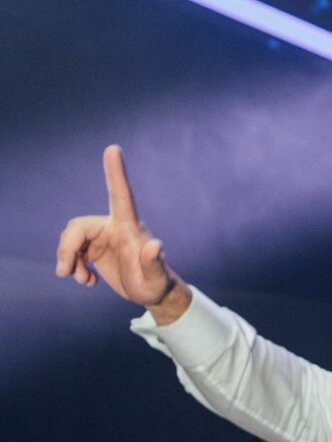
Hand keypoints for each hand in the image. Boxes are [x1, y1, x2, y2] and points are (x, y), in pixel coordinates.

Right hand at [55, 146, 179, 307]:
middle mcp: (114, 226)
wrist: (150, 292)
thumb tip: (155, 245)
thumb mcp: (156, 279)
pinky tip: (87, 281)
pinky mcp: (95, 247)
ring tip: (82, 280)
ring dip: (69, 260)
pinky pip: (72, 250)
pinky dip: (72, 267)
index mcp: (129, 227)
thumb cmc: (157, 284)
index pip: (121, 195)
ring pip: (71, 238)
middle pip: (78, 226)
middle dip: (67, 248)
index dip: (116, 173)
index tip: (113, 149)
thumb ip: (154, 263)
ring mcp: (103, 236)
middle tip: (64, 272)